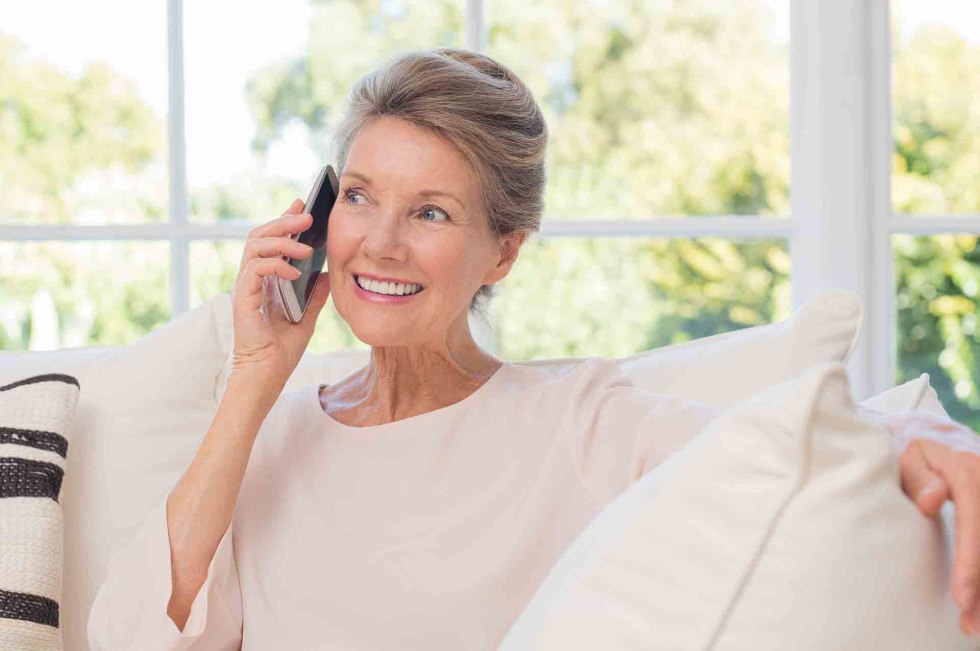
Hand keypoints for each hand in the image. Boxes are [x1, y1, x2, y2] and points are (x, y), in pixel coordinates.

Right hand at [230, 198, 332, 383]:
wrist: (267, 374)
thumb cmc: (281, 350)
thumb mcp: (308, 316)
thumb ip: (316, 294)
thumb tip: (330, 273)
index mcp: (265, 280)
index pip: (271, 240)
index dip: (285, 219)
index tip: (302, 204)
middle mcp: (251, 279)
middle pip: (259, 235)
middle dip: (284, 220)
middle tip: (307, 214)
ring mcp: (245, 287)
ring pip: (255, 246)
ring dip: (282, 240)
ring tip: (306, 247)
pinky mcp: (243, 298)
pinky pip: (255, 269)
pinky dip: (276, 265)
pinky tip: (296, 272)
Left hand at [875, 409, 979, 635]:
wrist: (938, 454)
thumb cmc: (916, 462)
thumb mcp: (910, 459)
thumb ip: (917, 477)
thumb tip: (933, 500)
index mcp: (966, 469)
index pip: (973, 518)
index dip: (970, 560)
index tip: (960, 595)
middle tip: (968, 623)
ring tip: (973, 626)